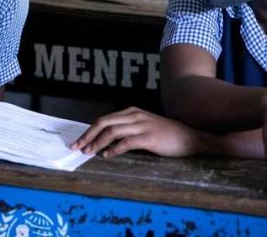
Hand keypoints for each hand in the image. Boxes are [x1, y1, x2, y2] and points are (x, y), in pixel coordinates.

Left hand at [71, 107, 201, 157]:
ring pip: (112, 131)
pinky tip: (107, 155)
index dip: (89, 130)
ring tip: (89, 152)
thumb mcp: (144, 127)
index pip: (104, 119)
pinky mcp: (149, 137)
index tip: (78, 141)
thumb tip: (105, 142)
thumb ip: (127, 131)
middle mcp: (135, 116)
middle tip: (77, 147)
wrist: (189, 137)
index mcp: (132, 112)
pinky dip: (114, 149)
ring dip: (97, 142)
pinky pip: (126, 141)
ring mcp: (142, 125)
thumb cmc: (166, 135)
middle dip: (88, 135)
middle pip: (104, 122)